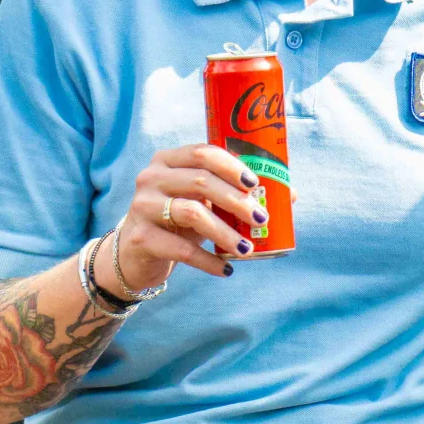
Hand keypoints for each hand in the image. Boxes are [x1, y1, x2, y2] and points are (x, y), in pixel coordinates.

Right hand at [104, 142, 270, 293]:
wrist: (134, 254)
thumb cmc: (177, 221)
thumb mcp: (201, 202)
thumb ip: (235, 195)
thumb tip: (290, 195)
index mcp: (167, 161)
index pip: (203, 153)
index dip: (232, 166)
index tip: (256, 184)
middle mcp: (150, 178)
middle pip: (201, 181)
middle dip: (237, 201)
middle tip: (261, 219)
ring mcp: (141, 207)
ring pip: (193, 213)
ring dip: (226, 233)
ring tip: (247, 249)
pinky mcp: (141, 238)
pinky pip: (182, 250)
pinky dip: (209, 261)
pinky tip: (226, 269)